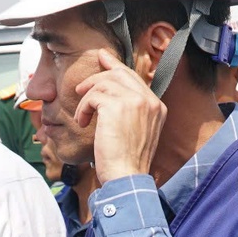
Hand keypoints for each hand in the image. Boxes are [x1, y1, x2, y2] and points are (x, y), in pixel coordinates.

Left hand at [75, 51, 164, 182]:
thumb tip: (111, 93)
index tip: (103, 58)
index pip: (135, 77)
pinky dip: (83, 108)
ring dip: (87, 99)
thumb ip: (131, 111)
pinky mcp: (117, 107)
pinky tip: (82, 122)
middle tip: (80, 89)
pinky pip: (93, 96)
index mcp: (157, 106)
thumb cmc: (127, 162)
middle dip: (97, 78)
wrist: (127, 178)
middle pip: (119, 74)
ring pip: (103, 84)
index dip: (116, 66)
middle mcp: (149, 100)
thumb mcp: (137, 132)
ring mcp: (135, 102)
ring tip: (82, 117)